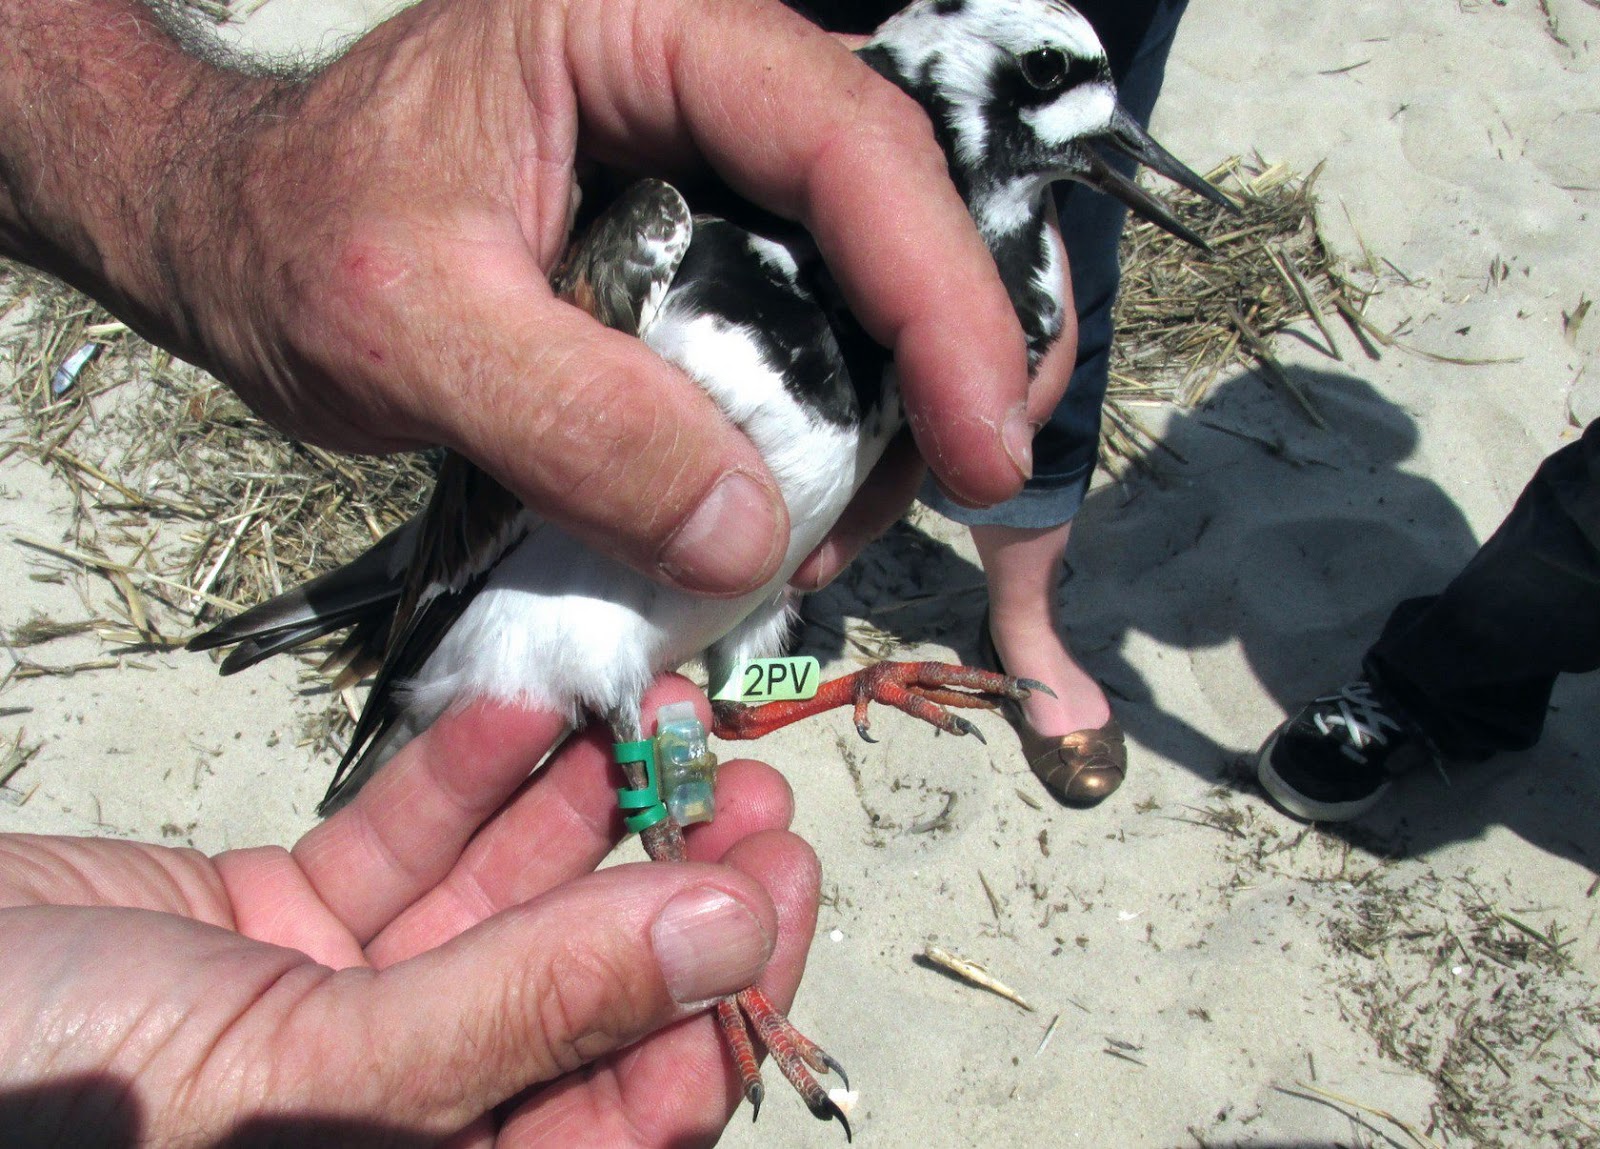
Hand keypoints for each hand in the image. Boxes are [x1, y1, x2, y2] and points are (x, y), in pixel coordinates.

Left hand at [0, 0, 1058, 596]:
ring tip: (830, 531)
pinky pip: (824, 323)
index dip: (944, 295)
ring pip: (886, 270)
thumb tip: (750, 532)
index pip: (847, 141)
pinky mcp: (715, 240)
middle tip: (965, 486)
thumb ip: (570, 424)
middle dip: (961, 350)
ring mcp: (724, 161)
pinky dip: (839, 422)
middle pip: (910, 198)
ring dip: (901, 407)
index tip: (985, 446)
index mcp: (646, 25)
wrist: (237, 230)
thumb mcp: (406, 331)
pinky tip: (796, 507)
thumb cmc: (294, 241)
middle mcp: (715, 74)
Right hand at [0, 679, 819, 1146]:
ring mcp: (343, 1016)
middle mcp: (408, 1112)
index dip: (728, 993)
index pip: (637, 1109)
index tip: (787, 869)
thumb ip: (529, 1006)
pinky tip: (526, 704)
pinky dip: (460, 778)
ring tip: (663, 711)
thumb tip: (733, 937)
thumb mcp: (314, 1081)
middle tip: (746, 777)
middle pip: (588, 991)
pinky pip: (398, 847)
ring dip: (588, 809)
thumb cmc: (53, 1111)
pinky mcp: (277, 924)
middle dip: (674, 883)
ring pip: (504, 905)